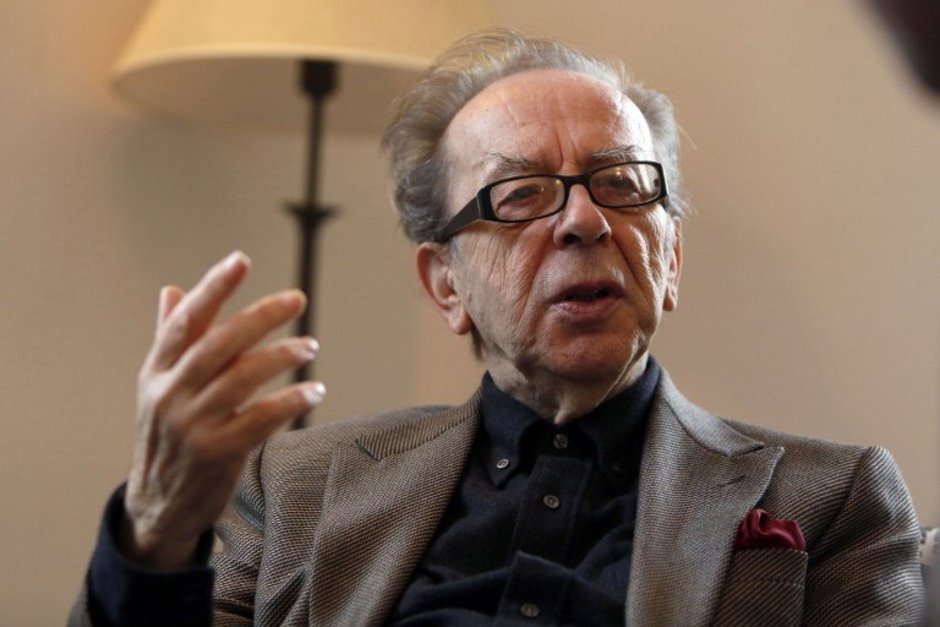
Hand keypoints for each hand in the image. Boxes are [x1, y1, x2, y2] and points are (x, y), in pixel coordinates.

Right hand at [120, 251, 324, 568]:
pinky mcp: (216, 454)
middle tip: (297, 299)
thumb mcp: (158, 389)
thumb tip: (173, 289)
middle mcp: (169, 395)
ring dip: (282, 356)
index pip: (184, 322)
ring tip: (311, 345)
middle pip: (218, 344)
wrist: (158, 507)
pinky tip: (314, 390)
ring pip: (241, 378)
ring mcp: (192, 426)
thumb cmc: (167, 437)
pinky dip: (290, 401)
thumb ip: (171, 340)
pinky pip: (260, 419)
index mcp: (156, 372)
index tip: (240, 260)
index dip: (212, 289)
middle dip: (259, 316)